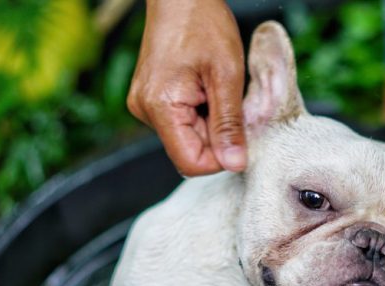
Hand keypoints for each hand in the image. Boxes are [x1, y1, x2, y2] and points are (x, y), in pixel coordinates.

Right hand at [127, 0, 246, 174]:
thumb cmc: (202, 23)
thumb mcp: (226, 75)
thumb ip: (229, 124)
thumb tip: (235, 164)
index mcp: (160, 107)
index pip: (191, 163)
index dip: (221, 156)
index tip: (239, 131)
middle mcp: (146, 111)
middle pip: (190, 151)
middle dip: (218, 136)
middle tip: (230, 101)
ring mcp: (146, 105)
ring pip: (189, 138)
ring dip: (211, 123)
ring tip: (217, 89)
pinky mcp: (152, 100)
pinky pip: (183, 122)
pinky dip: (203, 113)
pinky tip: (207, 88)